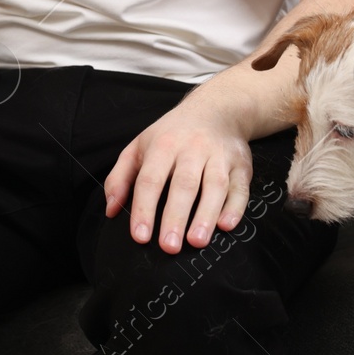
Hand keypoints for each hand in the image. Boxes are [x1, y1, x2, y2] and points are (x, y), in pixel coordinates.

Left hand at [103, 97, 254, 253]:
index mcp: (164, 146)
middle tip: (169, 246)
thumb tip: (112, 210)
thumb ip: (120, 177)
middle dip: (176, 216)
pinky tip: (225, 225)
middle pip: (184, 185)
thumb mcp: (139, 146)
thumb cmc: (172, 134)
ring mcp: (220, 156)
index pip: (151, 179)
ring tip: (197, 241)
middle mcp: (193, 149)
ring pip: (215, 186)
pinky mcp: (241, 165)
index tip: (140, 236)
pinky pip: (240, 187)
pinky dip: (235, 207)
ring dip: (206, 214)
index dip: (144, 208)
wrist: (216, 108)